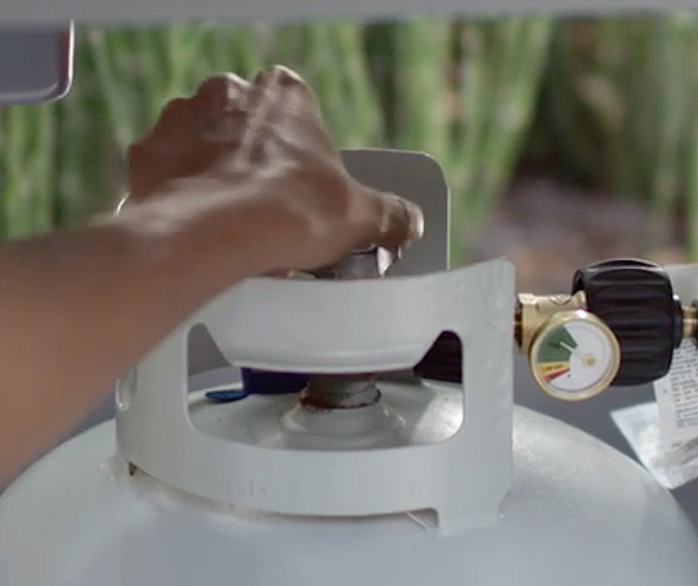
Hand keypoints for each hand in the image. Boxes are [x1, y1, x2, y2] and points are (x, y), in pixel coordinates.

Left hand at [122, 65, 422, 271]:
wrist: (211, 236)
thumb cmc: (292, 212)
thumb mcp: (360, 216)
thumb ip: (390, 214)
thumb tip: (410, 221)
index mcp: (283, 94)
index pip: (295, 108)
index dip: (301, 147)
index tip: (304, 183)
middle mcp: (226, 92)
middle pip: (244, 124)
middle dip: (253, 157)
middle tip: (269, 206)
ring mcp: (178, 119)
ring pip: (199, 145)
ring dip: (211, 173)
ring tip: (230, 223)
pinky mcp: (143, 154)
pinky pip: (164, 173)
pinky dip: (178, 195)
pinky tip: (195, 228)